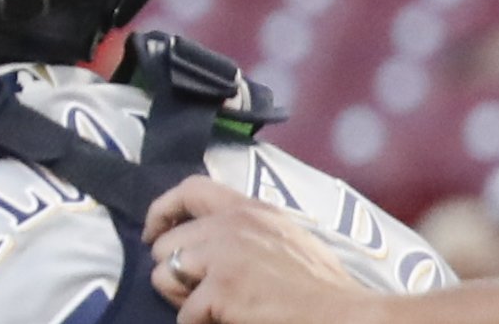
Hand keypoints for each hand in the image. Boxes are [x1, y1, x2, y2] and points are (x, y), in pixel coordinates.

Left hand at [146, 178, 380, 323]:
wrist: (344, 316)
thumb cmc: (324, 286)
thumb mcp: (288, 236)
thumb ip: (249, 228)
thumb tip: (210, 236)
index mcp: (250, 209)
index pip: (189, 189)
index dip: (163, 211)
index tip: (155, 233)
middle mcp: (230, 225)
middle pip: (166, 243)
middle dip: (172, 270)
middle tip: (193, 292)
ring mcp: (222, 256)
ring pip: (164, 276)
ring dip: (180, 298)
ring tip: (206, 309)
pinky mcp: (221, 290)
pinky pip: (186, 313)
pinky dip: (198, 323)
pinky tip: (224, 323)